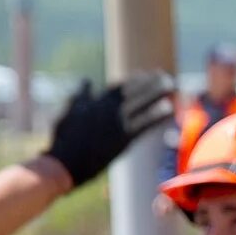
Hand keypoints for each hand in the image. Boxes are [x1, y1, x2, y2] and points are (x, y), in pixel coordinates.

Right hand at [45, 73, 176, 187]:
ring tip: (171, 84)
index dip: (134, 80)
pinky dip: (157, 115)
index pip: (119, 87)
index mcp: (96, 101)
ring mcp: (116, 121)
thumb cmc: (63, 138)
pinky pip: (144, 124)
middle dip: (150, 82)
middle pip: (134, 91)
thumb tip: (86, 80)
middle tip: (164, 76)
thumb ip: (81, 95)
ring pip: (141, 103)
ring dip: (157, 92)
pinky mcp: (123, 137)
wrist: (64, 160)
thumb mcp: (70, 110)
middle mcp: (108, 108)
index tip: (145, 74)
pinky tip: (169, 108)